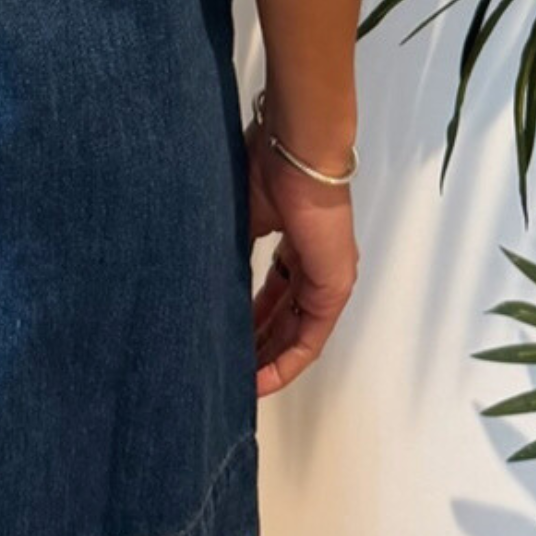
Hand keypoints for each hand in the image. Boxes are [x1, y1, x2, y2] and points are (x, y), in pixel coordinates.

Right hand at [246, 120, 358, 396]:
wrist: (296, 151)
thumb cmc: (266, 170)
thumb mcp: (240, 217)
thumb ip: (230, 251)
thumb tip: (202, 278)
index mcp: (294, 243)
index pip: (273, 293)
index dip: (248, 320)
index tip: (223, 339)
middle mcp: (315, 264)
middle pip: (285, 318)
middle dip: (256, 347)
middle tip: (228, 371)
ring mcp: (328, 277)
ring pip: (297, 332)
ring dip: (270, 360)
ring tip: (240, 385)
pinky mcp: (334, 286)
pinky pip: (310, 336)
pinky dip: (287, 360)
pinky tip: (261, 378)